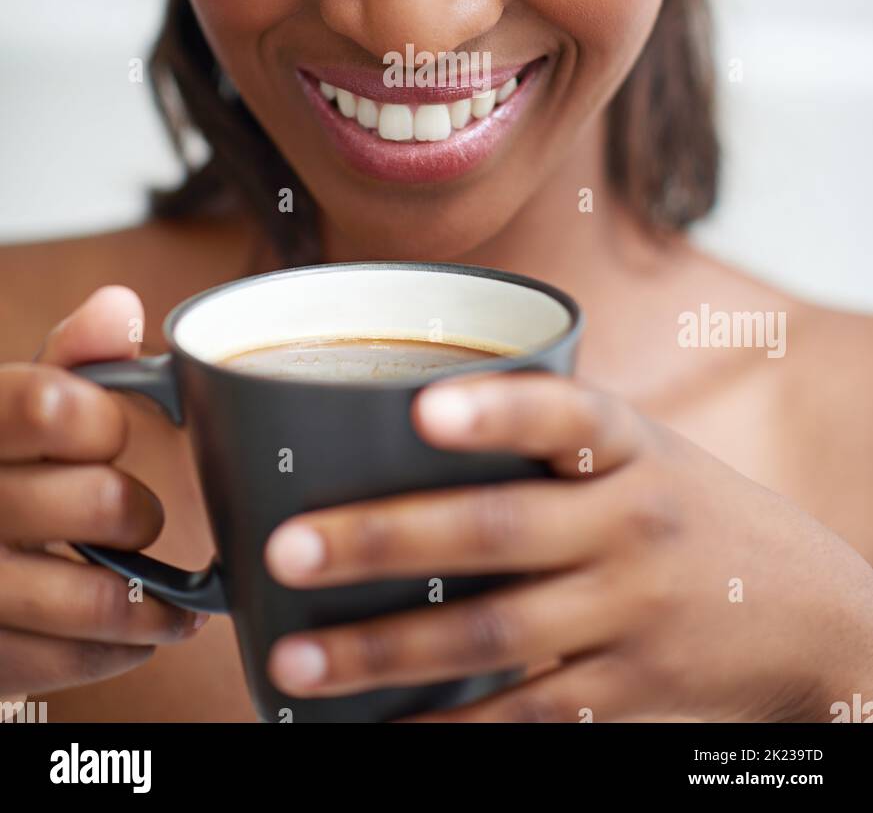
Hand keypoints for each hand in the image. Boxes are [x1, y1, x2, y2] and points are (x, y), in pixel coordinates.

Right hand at [0, 286, 205, 702]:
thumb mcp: (6, 407)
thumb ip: (66, 357)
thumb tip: (119, 306)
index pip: (46, 405)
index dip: (99, 418)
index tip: (107, 430)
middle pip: (96, 501)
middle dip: (137, 508)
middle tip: (136, 514)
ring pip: (96, 596)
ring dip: (151, 594)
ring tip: (163, 587)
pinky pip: (74, 661)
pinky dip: (122, 647)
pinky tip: (134, 627)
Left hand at [263, 372, 872, 721]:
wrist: (809, 614)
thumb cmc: (689, 510)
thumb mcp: (644, 450)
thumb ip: (551, 434)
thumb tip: (402, 410)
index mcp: (629, 445)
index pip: (565, 413)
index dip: (497, 409)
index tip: (423, 408)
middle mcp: (631, 523)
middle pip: (499, 531)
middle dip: (386, 541)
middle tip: (287, 551)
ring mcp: (630, 611)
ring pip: (493, 635)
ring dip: (385, 652)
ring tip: (294, 662)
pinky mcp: (624, 690)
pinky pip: (522, 716)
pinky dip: (444, 731)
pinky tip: (374, 733)